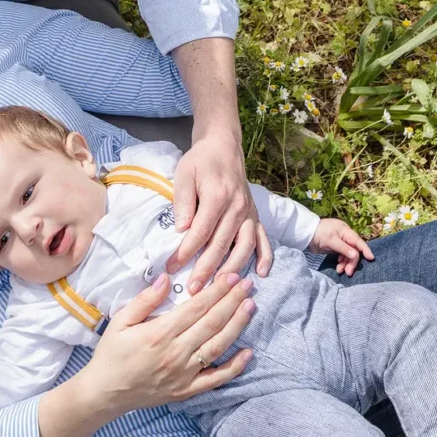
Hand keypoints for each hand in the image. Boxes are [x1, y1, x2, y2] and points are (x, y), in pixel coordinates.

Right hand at [80, 272, 254, 412]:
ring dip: (238, 325)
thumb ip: (144, 300)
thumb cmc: (111, 354)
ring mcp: (184, 374)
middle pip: (212, 322)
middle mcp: (176, 353)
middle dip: (233, 301)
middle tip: (248, 284)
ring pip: (218, 346)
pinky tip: (249, 352)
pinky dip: (234, 367)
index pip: (196, 307)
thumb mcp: (120, 321)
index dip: (217, 291)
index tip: (232, 276)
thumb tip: (165, 278)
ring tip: (251, 306)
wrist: (105, 393)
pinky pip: (216, 379)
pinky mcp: (187, 391)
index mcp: (160, 333)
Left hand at [167, 135, 272, 292]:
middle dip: (206, 270)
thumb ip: (183, 203)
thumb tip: (182, 231)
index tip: (171, 268)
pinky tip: (262, 273)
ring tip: (219, 289)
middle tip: (192, 290)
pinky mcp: (255, 215)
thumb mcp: (184, 174)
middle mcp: (237, 207)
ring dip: (232, 270)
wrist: (223, 146)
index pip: (200, 232)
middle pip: (222, 244)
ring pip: (244, 246)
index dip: (185, 253)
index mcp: (217, 196)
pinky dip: (265, 256)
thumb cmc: (200, 161)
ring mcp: (249, 212)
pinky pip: (264, 238)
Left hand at [309, 218, 374, 276]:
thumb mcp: (330, 240)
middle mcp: (345, 236)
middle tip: (348, 272)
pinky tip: (338, 266)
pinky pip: (343, 256)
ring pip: (348, 255)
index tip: (371, 258)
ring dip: (346, 263)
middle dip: (352, 262)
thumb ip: (343, 248)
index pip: (358, 241)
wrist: (306, 233)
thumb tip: (356, 255)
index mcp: (345, 231)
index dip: (365, 250)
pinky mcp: (336, 248)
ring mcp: (341, 242)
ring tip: (340, 271)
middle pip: (354, 250)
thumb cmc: (318, 233)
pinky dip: (342, 262)